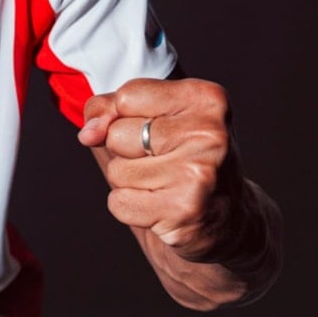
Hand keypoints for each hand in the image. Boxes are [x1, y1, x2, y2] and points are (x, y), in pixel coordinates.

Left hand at [78, 77, 240, 260]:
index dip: (127, 117)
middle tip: (166, 162)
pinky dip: (132, 209)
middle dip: (127, 152)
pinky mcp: (183, 211)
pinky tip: (163, 207)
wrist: (229, 219)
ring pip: (116, 171)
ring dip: (131, 183)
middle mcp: (208, 134)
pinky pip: (119, 203)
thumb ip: (111, 108)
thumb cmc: (183, 156)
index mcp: (205, 98)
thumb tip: (88, 133)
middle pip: (116, 135)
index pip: (126, 97)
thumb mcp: (156, 116)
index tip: (160, 130)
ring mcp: (198, 174)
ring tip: (166, 185)